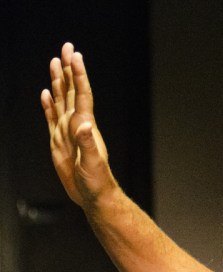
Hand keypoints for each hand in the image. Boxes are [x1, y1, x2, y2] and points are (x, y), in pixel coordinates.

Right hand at [41, 42, 116, 207]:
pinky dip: (48, 104)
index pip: (81, 94)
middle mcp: (77, 124)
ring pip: (61, 100)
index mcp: (85, 126)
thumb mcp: (93, 163)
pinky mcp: (59, 141)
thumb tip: (84, 124)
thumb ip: (88, 143)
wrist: (93, 195)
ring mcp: (67, 131)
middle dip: (68, 69)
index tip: (75, 55)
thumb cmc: (97, 182)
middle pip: (71, 90)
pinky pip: (51, 118)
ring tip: (55, 62)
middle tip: (67, 47)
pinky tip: (46, 93)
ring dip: (58, 81)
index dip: (78, 75)